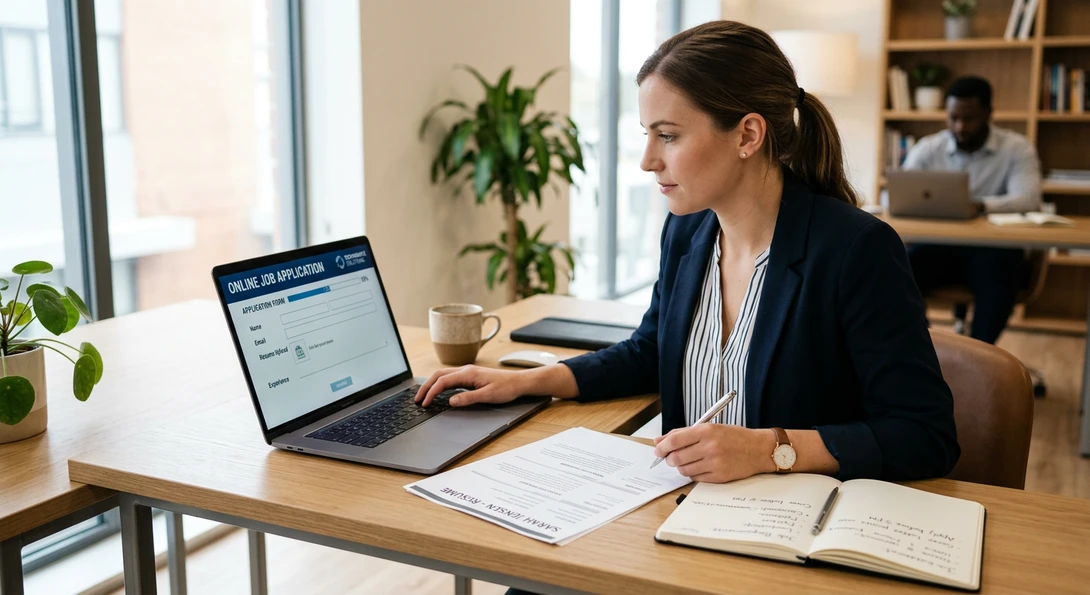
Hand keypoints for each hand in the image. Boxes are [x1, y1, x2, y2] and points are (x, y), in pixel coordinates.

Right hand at [414, 365, 527, 407]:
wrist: (519, 382)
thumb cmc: (506, 388)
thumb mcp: (488, 395)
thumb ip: (468, 398)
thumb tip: (451, 401)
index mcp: (468, 373)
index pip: (443, 381)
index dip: (431, 392)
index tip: (424, 403)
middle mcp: (466, 370)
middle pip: (439, 375)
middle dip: (426, 386)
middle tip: (417, 399)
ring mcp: (468, 372)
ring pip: (443, 375)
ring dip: (432, 384)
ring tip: (424, 395)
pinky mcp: (471, 376)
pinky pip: (450, 377)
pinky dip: (440, 383)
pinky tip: (438, 391)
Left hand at [653, 425, 773, 482]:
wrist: (759, 449)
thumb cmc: (733, 437)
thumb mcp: (710, 428)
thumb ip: (683, 433)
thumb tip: (659, 441)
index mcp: (706, 431)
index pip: (674, 440)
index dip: (662, 447)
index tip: (657, 450)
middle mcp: (710, 447)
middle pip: (676, 458)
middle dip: (670, 459)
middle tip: (672, 457)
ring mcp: (715, 463)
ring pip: (684, 470)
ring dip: (682, 467)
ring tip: (689, 461)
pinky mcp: (719, 476)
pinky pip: (696, 478)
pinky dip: (693, 473)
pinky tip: (700, 467)